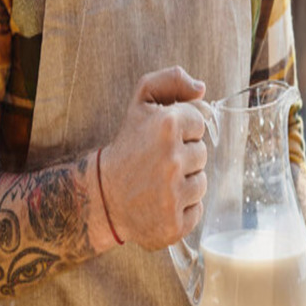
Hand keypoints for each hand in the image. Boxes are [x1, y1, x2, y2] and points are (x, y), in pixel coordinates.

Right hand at [100, 66, 208, 249]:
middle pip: (202, 154)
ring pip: (201, 183)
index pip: (199, 122)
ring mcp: (173, 195)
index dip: (182, 130)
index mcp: (167, 126)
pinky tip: (161, 203)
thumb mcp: (141, 102)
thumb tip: (202, 88)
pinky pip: (196, 210)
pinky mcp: (174, 224)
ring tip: (159, 183)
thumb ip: (170, 81)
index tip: (161, 139)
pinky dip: (182, 209)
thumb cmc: (128, 146)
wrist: (102, 195)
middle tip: (157, 163)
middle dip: (184, 156)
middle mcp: (171, 161)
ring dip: (185, 183)